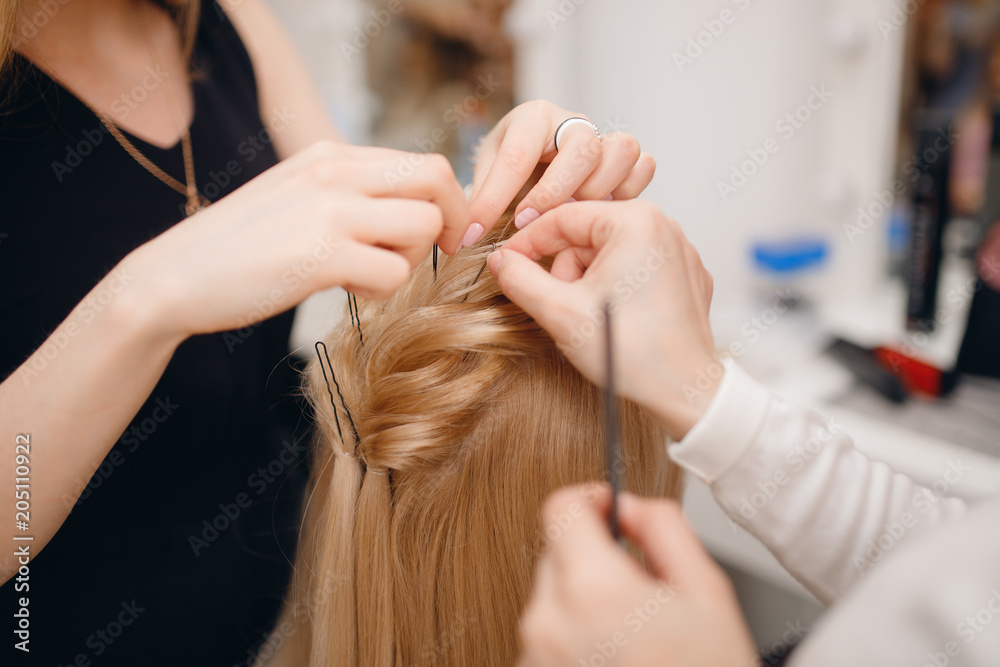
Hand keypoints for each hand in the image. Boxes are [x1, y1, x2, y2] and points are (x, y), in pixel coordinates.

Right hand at [121, 141, 470, 339]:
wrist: (173, 277)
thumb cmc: (240, 247)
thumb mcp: (297, 198)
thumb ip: (349, 193)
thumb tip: (412, 209)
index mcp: (331, 154)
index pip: (423, 161)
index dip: (448, 202)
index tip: (444, 235)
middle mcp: (335, 171)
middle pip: (438, 178)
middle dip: (452, 221)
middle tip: (439, 254)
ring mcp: (329, 210)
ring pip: (424, 226)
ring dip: (410, 260)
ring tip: (368, 275)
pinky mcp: (322, 255)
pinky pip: (395, 272)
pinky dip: (382, 291)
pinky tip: (347, 291)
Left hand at [464, 100, 654, 247]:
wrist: (539, 155)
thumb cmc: (511, 162)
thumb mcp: (487, 169)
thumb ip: (480, 194)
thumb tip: (467, 230)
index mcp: (533, 117)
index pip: (517, 156)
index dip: (495, 199)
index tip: (476, 232)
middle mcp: (573, 121)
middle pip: (583, 147)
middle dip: (555, 192)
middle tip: (528, 221)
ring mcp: (605, 136)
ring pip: (622, 151)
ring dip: (596, 191)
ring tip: (570, 214)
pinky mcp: (627, 158)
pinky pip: (643, 166)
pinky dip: (626, 191)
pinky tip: (600, 209)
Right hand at [487, 200, 716, 439]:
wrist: (684, 390)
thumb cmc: (634, 352)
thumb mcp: (560, 313)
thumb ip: (521, 279)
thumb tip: (501, 262)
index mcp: (635, 221)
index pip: (562, 217)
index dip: (526, 243)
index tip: (506, 264)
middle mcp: (663, 226)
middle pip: (586, 235)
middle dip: (565, 271)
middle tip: (566, 307)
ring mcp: (678, 251)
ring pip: (608, 254)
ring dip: (588, 284)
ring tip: (594, 319)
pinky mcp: (684, 276)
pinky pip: (634, 269)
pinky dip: (616, 290)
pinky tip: (617, 320)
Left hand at [518, 485, 756, 666]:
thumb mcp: (707, 593)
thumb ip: (665, 528)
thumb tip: (632, 505)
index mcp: (590, 588)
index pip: (559, 508)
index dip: (590, 498)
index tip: (609, 506)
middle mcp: (547, 623)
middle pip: (556, 555)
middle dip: (595, 558)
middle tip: (644, 590)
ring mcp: (535, 658)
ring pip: (552, 601)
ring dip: (585, 602)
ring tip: (638, 640)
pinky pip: (549, 641)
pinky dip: (577, 640)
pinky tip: (620, 662)